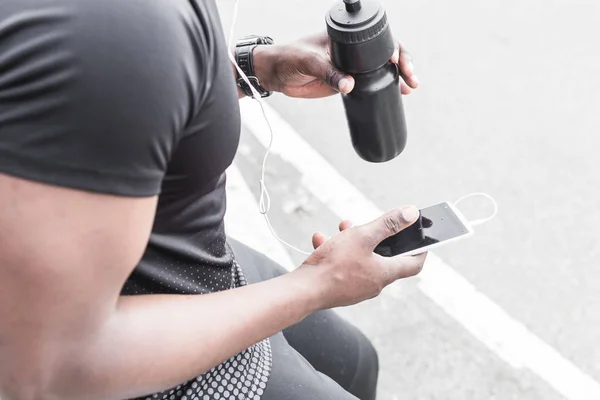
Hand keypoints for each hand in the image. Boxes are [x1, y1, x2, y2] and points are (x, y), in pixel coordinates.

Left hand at [253, 32, 418, 98]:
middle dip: (401, 63)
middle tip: (411, 78)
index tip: (396, 61)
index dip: (391, 47)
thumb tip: (350, 85)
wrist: (275, 75)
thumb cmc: (288, 58)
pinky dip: (383, 88)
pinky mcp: (344, 82)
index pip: (374, 39)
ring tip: (409, 88)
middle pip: (383, 53)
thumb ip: (329, 72)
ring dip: (396, 78)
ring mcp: (349, 66)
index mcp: (344, 37)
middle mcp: (351, 50)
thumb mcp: (309, 61)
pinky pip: (369, 84)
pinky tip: (397, 94)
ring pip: (380, 69)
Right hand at [295, 206, 426, 309]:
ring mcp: (356, 288)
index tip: (422, 237)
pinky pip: (343, 266)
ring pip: (361, 259)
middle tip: (368, 224)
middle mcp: (374, 284)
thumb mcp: (362, 236)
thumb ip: (388, 224)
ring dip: (353, 241)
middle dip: (376, 237)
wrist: (303, 290)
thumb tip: (411, 213)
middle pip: (384, 257)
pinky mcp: (340, 289)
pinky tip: (322, 241)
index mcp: (385, 273)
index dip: (421, 249)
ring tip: (341, 229)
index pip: (414, 263)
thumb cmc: (333, 265)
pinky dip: (336, 251)